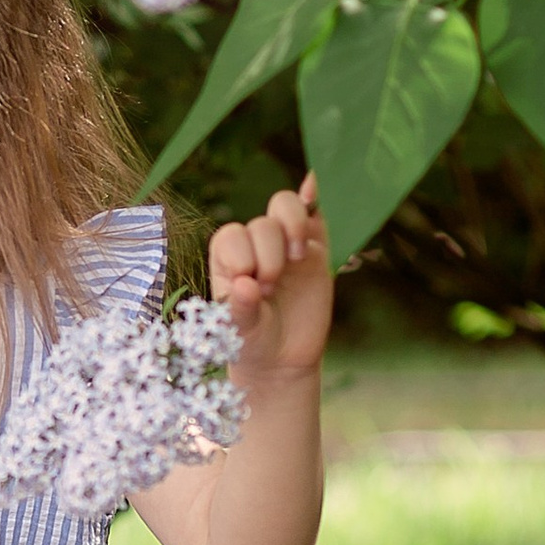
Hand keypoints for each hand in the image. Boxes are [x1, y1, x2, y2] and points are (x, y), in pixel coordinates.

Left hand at [207, 175, 332, 381]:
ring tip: (295, 261)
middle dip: (268, 255)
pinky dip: (315, 195)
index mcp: (227, 259)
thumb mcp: (240, 333)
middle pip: (262, 223)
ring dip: (292, 227)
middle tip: (270, 289)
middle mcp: (254, 245)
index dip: (243, 256)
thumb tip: (244, 285)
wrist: (282, 360)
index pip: (231, 236)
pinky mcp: (315, 249)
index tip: (252, 287)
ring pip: (286, 208)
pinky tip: (312, 184)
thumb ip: (239, 310)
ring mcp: (286, 244)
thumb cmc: (250, 342)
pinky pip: (316, 214)